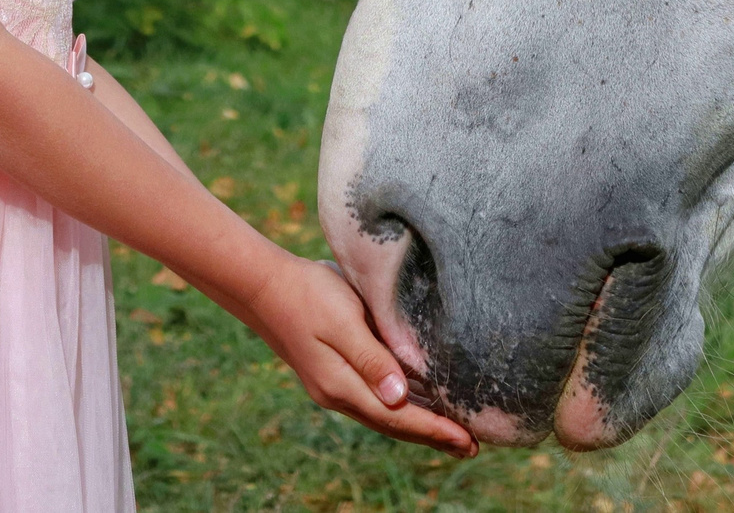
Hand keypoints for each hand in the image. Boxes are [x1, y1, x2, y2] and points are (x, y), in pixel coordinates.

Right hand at [232, 252, 475, 455]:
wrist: (263, 285)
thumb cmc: (308, 293)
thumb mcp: (343, 320)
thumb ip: (371, 359)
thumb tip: (399, 397)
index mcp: (342, 385)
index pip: (398, 417)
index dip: (434, 430)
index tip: (467, 442)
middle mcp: (338, 394)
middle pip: (393, 424)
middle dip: (432, 436)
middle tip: (470, 447)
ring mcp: (332, 385)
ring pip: (383, 415)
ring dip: (417, 426)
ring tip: (450, 434)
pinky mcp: (332, 372)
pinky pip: (374, 400)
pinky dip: (399, 408)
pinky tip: (414, 405)